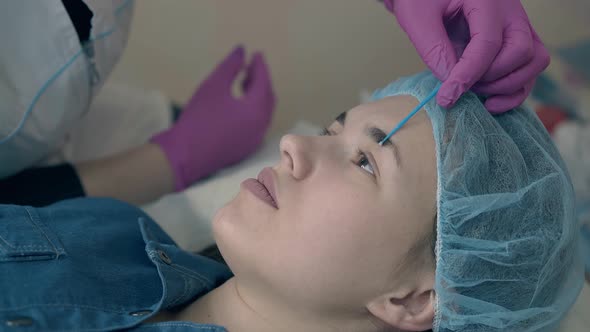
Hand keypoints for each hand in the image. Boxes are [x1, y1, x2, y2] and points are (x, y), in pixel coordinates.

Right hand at [151, 46, 275, 190]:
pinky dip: (253, 110)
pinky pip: (257, 124)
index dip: (261, 66)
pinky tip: (239, 105)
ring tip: (244, 82)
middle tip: (251, 66)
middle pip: (268, 98)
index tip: (257, 53)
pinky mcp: (246, 148)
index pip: (264, 83)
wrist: (184, 155)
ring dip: (258, 95)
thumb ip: (230, 66)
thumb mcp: (213, 86)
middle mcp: (261, 126)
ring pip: (264, 112)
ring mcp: (255, 139)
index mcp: (256, 110)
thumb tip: (242, 50)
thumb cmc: (199, 118)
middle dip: (262, 80)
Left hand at [382, 0, 549, 112]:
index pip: (488, 43)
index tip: (446, 97)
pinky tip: (489, 102)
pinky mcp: (516, 40)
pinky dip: (514, 90)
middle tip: (461, 86)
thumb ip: (434, 50)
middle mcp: (511, 11)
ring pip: (534, 61)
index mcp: (487, 0)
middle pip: (522, 52)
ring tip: (475, 92)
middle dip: (492, 78)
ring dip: (507, 86)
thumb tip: (452, 85)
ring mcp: (518, 26)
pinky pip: (529, 68)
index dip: (468, 75)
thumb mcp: (419, 19)